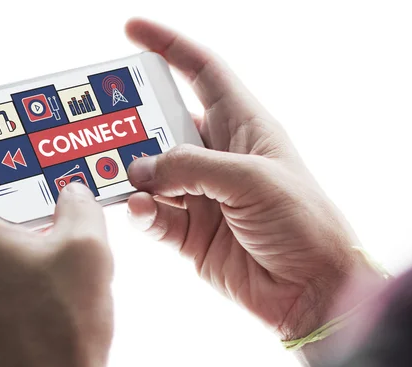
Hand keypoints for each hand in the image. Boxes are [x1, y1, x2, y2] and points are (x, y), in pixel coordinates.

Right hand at [126, 19, 372, 339]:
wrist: (311, 290)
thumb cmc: (302, 222)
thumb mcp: (251, 179)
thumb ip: (192, 167)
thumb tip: (140, 170)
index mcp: (244, 128)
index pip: (203, 73)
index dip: (170, 48)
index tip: (131, 31)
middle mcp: (219, 158)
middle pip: (165, 126)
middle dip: (134, 122)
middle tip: (101, 124)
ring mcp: (202, 198)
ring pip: (152, 175)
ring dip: (132, 174)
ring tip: (112, 174)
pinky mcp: (191, 235)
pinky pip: (155, 217)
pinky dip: (143, 212)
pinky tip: (139, 209)